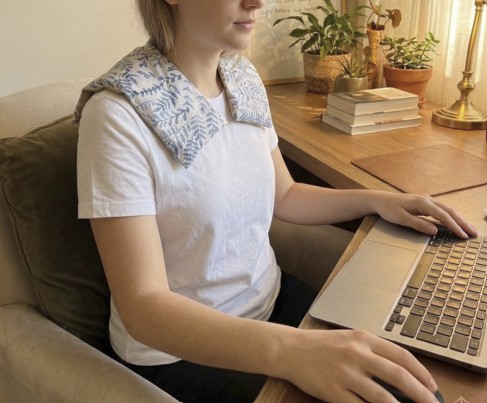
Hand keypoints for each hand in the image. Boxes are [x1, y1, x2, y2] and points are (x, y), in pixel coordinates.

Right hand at [283, 329, 439, 402]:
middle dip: (421, 394)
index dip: (421, 372)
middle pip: (398, 376)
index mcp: (363, 338)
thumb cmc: (321, 345)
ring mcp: (345, 374)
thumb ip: (373, 351)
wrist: (290, 349)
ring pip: (382, 397)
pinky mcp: (333, 391)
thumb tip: (401, 373)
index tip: (433, 386)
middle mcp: (356, 354)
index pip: (401, 356)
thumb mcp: (349, 339)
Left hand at [370, 192, 477, 238]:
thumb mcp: (401, 219)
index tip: (463, 235)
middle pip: (449, 211)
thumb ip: (418, 224)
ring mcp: (427, 200)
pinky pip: (441, 210)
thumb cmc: (389, 209)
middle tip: (474, 233)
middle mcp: (428, 200)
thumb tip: (435, 231)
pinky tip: (455, 224)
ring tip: (469, 230)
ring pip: (447, 210)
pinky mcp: (425, 204)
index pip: (443, 215)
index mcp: (422, 203)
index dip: (454, 226)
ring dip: (459, 220)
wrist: (380, 200)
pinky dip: (451, 217)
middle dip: (462, 222)